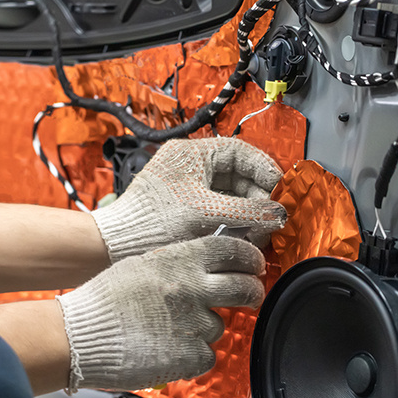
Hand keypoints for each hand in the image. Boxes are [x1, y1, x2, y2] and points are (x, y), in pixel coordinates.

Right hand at [56, 235, 265, 391]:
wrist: (82, 335)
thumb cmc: (105, 299)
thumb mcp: (143, 265)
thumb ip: (177, 264)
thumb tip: (202, 267)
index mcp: (180, 260)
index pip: (232, 251)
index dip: (249, 258)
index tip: (253, 265)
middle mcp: (193, 288)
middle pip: (244, 289)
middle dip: (252, 293)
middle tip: (249, 296)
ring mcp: (194, 323)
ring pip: (218, 327)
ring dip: (203, 329)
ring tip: (169, 330)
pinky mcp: (191, 355)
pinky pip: (205, 355)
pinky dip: (191, 356)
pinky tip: (166, 349)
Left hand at [92, 137, 285, 261]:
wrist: (117, 245)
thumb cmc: (149, 222)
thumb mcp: (205, 213)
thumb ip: (247, 210)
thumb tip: (278, 213)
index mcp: (191, 153)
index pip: (241, 152)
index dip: (265, 171)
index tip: (281, 190)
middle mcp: (189, 166)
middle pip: (239, 175)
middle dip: (257, 198)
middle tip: (270, 218)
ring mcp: (187, 187)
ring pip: (231, 195)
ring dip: (247, 212)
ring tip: (257, 231)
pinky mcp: (185, 208)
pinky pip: (219, 209)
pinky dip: (233, 221)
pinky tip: (241, 236)